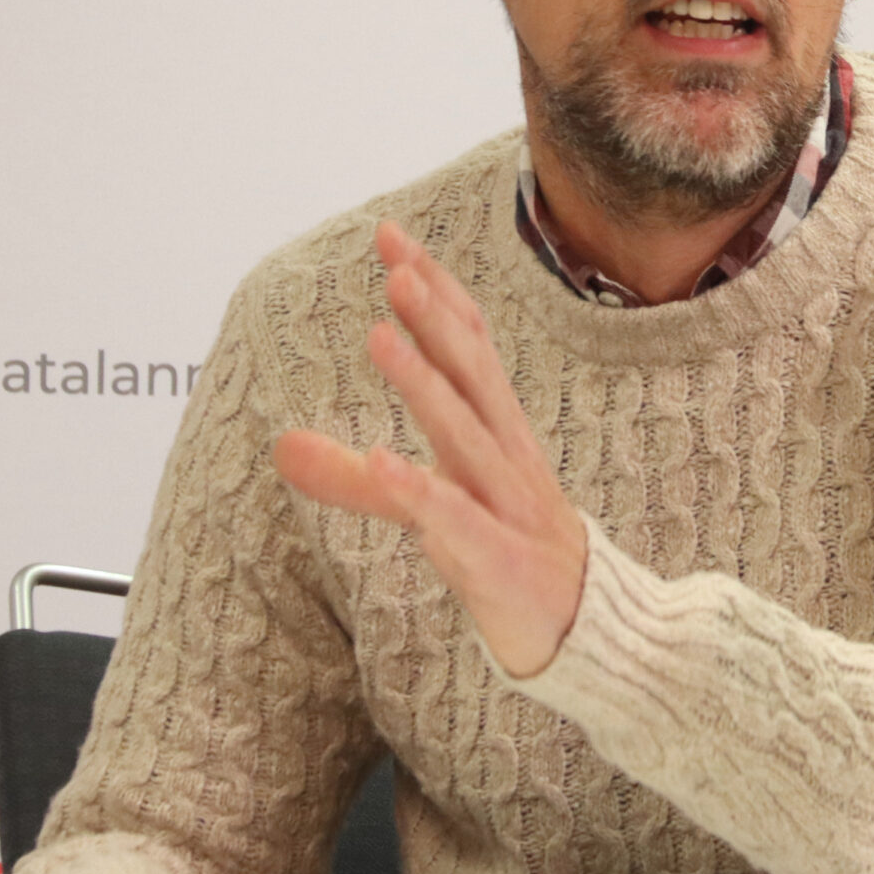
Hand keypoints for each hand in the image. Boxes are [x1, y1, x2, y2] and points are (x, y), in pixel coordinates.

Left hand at [272, 219, 588, 678]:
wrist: (592, 635)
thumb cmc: (508, 555)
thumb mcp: (429, 508)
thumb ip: (355, 477)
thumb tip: (282, 444)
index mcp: (497, 432)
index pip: (471, 344)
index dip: (435, 290)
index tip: (393, 238)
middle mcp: (508, 457)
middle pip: (473, 374)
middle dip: (435, 316)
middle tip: (397, 267)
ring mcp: (509, 506)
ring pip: (466, 436)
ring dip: (425, 385)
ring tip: (381, 337)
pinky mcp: (500, 561)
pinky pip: (458, 521)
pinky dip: (423, 490)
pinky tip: (386, 463)